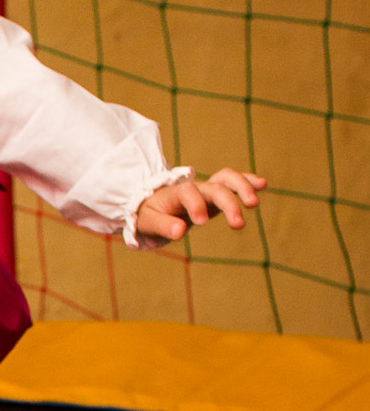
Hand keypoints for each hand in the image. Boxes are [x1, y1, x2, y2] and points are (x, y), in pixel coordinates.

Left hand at [135, 168, 265, 241]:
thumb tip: (180, 231)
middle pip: (215, 186)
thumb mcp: (147, 223)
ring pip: (227, 179)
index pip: (188, 193)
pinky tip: (262, 184)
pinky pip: (233, 184)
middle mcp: (194, 188)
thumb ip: (163, 226)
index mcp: (175, 194)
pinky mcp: (216, 196)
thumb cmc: (148, 216)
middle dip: (228, 202)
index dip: (195, 205)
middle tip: (238, 224)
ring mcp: (207, 190)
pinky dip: (247, 182)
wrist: (150, 208)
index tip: (201, 222)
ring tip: (254, 204)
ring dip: (242, 188)